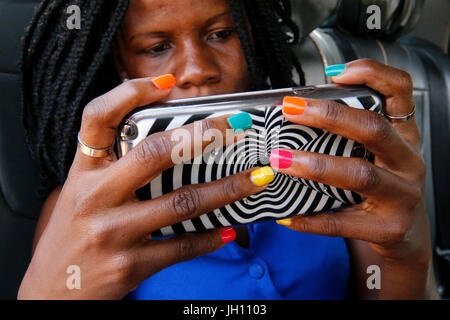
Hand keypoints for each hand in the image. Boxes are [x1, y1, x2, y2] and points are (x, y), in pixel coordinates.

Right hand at [18, 76, 270, 298]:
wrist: (52, 293)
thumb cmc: (70, 238)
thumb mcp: (78, 195)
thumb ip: (111, 170)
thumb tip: (166, 145)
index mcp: (82, 174)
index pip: (98, 119)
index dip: (129, 93)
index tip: (165, 84)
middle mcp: (95, 198)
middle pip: (153, 154)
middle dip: (202, 135)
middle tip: (236, 125)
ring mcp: (114, 232)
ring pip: (182, 202)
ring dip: (227, 189)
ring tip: (257, 178)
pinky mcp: (131, 265)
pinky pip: (182, 247)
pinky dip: (211, 237)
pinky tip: (231, 229)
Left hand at [271, 59, 429, 262]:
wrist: (405, 234)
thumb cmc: (382, 186)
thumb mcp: (377, 154)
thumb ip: (350, 134)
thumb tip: (296, 114)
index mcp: (403, 136)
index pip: (400, 92)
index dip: (372, 75)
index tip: (335, 73)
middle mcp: (407, 162)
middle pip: (373, 129)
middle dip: (330, 116)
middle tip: (291, 110)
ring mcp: (401, 196)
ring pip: (359, 175)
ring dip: (315, 166)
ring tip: (281, 160)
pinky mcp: (387, 228)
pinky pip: (342, 223)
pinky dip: (311, 218)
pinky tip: (287, 215)